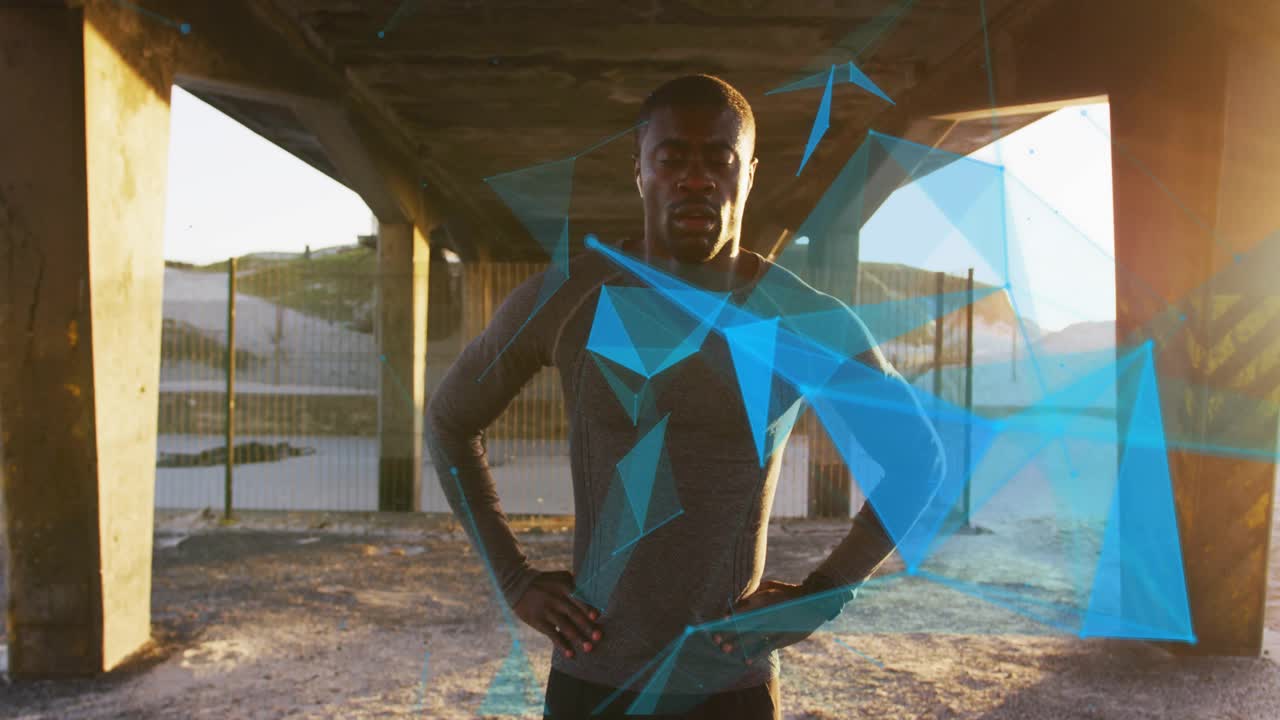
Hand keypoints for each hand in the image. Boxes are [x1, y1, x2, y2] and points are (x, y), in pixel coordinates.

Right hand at [513, 570, 601, 658]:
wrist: (516, 584)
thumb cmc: (544, 582)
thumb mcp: (559, 577)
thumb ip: (575, 584)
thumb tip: (592, 595)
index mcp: (564, 587)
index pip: (578, 598)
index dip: (587, 608)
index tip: (597, 617)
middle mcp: (556, 599)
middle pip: (574, 614)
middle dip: (587, 626)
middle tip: (599, 637)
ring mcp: (547, 610)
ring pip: (565, 626)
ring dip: (578, 638)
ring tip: (589, 648)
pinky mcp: (538, 621)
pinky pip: (552, 634)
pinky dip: (562, 645)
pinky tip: (571, 654)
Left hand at [711, 580, 837, 663]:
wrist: (815, 602)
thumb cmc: (789, 593)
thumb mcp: (772, 586)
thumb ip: (755, 592)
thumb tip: (739, 599)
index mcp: (765, 600)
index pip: (744, 608)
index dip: (732, 615)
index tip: (720, 620)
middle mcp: (769, 613)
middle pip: (745, 623)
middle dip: (729, 631)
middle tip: (715, 638)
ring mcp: (776, 626)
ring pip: (753, 636)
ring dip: (738, 643)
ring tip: (725, 650)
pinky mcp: (784, 638)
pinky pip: (767, 647)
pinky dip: (756, 654)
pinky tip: (746, 661)